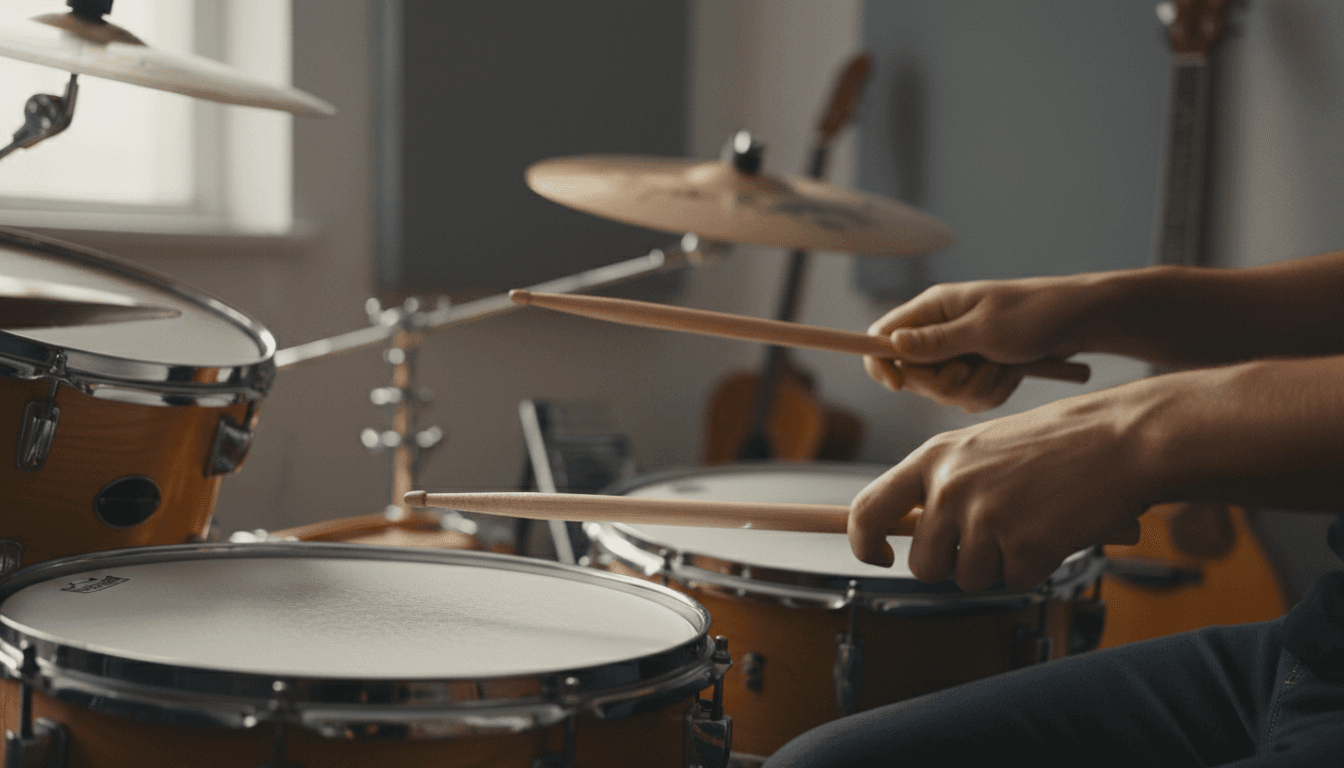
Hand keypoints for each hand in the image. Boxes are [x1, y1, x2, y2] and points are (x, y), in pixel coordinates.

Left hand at [848, 388, 1146, 591]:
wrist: (1122, 439)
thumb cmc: (1058, 442)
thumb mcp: (983, 447)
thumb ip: (945, 484)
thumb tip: (915, 533)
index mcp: (934, 458)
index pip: (868, 510)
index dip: (864, 543)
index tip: (880, 556)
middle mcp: (950, 488)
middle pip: (924, 565)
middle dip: (953, 566)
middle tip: (992, 543)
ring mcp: (984, 519)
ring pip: (970, 580)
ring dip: (1000, 566)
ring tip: (1031, 524)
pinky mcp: (1022, 547)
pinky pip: (1014, 582)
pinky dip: (1036, 567)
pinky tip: (1054, 531)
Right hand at [865, 276, 1099, 411]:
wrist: (1081, 321)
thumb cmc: (1035, 313)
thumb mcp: (984, 330)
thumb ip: (936, 341)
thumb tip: (891, 344)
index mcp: (934, 309)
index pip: (882, 336)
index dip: (880, 363)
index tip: (898, 385)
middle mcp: (940, 330)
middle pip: (912, 374)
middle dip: (944, 382)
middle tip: (975, 368)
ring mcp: (959, 351)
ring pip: (943, 391)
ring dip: (976, 387)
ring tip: (1004, 366)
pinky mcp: (979, 368)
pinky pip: (969, 397)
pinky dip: (993, 390)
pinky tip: (1014, 372)